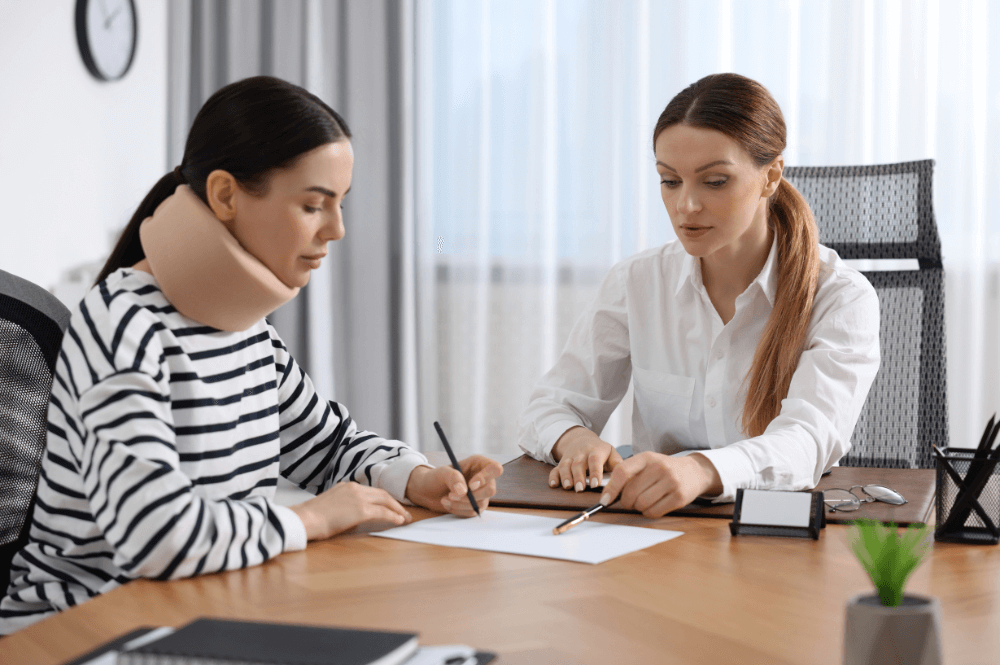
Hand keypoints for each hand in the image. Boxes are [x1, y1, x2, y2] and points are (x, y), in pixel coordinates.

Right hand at [290, 481, 411, 540]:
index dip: (383, 498)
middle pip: (381, 493)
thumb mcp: (331, 507)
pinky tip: (399, 521)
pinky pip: (383, 512)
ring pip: (385, 500)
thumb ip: (345, 508)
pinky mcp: (361, 510)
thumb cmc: (311, 518)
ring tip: (405, 518)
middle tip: (403, 512)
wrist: (304, 519)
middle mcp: (354, 488)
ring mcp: (358, 497)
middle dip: (394, 503)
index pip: (370, 491)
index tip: (390, 506)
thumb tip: (354, 518)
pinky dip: (394, 516)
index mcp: (346, 487)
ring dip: (397, 509)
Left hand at [405, 456, 503, 516]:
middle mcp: (483, 478)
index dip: (486, 477)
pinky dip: (459, 510)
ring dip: (461, 504)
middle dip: (470, 496)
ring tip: (445, 499)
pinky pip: (473, 512)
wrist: (427, 492)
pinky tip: (447, 504)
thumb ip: (453, 477)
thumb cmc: (435, 477)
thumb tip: (463, 491)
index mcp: (479, 464)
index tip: (470, 485)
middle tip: (451, 495)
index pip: (495, 469)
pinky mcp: (475, 505)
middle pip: (490, 489)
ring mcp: (480, 493)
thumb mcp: (442, 473)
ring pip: (481, 503)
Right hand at [549, 426, 622, 491]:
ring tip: (568, 487)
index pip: (595, 460)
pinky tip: (554, 485)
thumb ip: (618, 463)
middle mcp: (581, 454)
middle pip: (578, 464)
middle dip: (578, 477)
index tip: (595, 484)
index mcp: (596, 451)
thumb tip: (626, 476)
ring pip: (566, 466)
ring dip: (566, 477)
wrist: (582, 439)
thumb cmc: (599, 450)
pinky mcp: (562, 463)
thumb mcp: (611, 452)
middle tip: (580, 489)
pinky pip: (555, 469)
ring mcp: (570, 458)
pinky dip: (553, 477)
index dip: (594, 472)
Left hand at [599, 452, 721, 517]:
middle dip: (626, 501)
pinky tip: (653, 506)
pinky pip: (654, 512)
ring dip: (638, 508)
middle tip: (628, 502)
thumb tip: (608, 494)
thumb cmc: (664, 469)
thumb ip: (629, 473)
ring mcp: (671, 482)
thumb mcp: (647, 463)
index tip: (605, 499)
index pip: (622, 472)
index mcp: (647, 457)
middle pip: (631, 492)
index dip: (611, 488)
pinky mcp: (679, 497)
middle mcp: (659, 467)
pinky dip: (648, 512)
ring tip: (642, 502)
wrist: (694, 472)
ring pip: (641, 504)